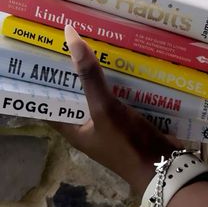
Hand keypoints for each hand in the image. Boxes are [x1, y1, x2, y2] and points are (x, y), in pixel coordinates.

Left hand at [51, 25, 180, 194]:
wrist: (164, 167)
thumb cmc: (128, 144)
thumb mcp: (105, 109)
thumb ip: (89, 77)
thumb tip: (70, 39)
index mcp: (73, 127)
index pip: (49, 101)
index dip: (44, 79)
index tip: (43, 54)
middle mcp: (87, 123)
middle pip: (75, 92)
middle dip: (75, 69)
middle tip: (73, 39)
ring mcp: (108, 120)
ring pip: (98, 91)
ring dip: (98, 72)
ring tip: (96, 42)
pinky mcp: (126, 116)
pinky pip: (117, 93)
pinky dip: (118, 79)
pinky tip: (123, 60)